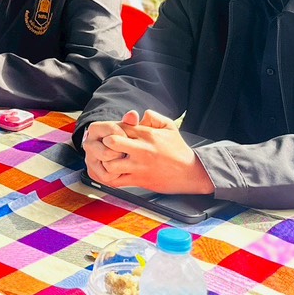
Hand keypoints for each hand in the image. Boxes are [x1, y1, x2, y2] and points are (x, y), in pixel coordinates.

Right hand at [83, 119, 128, 182]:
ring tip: (122, 159)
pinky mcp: (92, 172)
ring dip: (119, 163)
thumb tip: (133, 114)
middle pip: (108, 150)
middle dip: (121, 152)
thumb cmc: (120, 138)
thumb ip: (130, 122)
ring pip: (107, 164)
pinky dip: (117, 175)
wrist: (112, 152)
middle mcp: (88, 143)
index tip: (129, 138)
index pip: (111, 129)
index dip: (124, 135)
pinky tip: (120, 169)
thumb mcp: (126, 128)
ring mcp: (89, 158)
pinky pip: (107, 176)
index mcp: (95, 129)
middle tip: (125, 151)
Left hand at [95, 109, 213, 194]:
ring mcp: (139, 166)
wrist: (190, 172)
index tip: (108, 134)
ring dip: (104, 161)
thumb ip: (153, 116)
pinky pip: (116, 180)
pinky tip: (111, 172)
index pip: (120, 127)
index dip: (110, 130)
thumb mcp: (169, 126)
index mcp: (147, 134)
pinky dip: (109, 177)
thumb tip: (138, 114)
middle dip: (103, 143)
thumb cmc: (178, 149)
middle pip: (112, 142)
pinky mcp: (139, 181)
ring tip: (106, 160)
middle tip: (102, 146)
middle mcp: (141, 149)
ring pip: (110, 163)